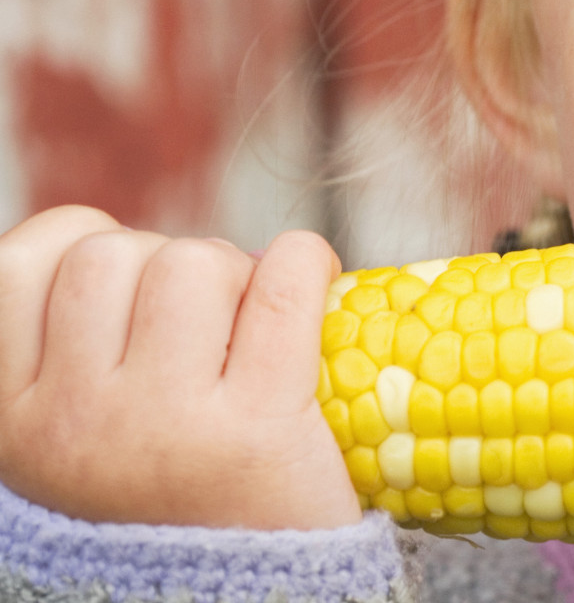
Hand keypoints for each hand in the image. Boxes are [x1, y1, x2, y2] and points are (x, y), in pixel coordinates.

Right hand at [0, 205, 359, 530]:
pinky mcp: (258, 429)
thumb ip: (69, 352)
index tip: (129, 283)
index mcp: (13, 420)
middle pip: (113, 255)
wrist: (249, 599)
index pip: (20, 268)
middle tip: (208, 321)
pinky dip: (304, 263)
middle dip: (169, 262)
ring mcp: (161, 426)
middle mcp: (73, 422)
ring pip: (191, 261)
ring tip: (251, 327)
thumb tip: (113, 239)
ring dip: (236, 272)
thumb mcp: (79, 437)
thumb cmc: (174, 499)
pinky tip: (311, 284)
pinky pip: (283, 283)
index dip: (83, 247)